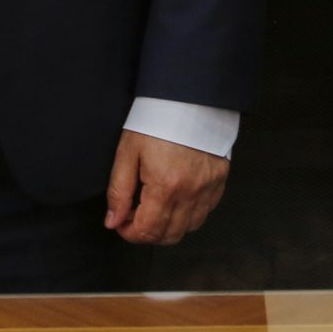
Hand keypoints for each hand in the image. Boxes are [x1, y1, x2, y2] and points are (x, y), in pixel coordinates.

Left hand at [104, 129, 229, 245]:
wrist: (187, 96)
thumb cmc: (156, 120)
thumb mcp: (128, 152)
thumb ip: (119, 191)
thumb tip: (113, 221)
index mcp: (165, 186)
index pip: (146, 231)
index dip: (129, 233)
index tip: (121, 222)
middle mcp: (190, 191)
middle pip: (169, 235)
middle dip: (147, 234)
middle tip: (135, 217)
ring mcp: (208, 187)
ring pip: (189, 228)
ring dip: (169, 227)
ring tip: (155, 209)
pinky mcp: (219, 179)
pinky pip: (205, 211)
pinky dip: (189, 214)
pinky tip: (176, 200)